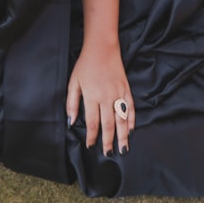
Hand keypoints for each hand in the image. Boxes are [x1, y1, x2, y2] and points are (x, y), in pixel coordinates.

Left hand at [65, 41, 133, 156]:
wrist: (102, 48)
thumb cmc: (85, 65)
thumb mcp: (73, 82)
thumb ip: (72, 103)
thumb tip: (71, 121)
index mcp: (92, 96)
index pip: (92, 122)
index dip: (92, 137)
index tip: (91, 146)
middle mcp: (107, 97)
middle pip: (109, 125)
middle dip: (109, 142)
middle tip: (108, 154)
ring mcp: (119, 93)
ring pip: (122, 119)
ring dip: (123, 136)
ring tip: (123, 149)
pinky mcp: (127, 89)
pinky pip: (131, 108)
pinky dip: (132, 120)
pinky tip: (131, 130)